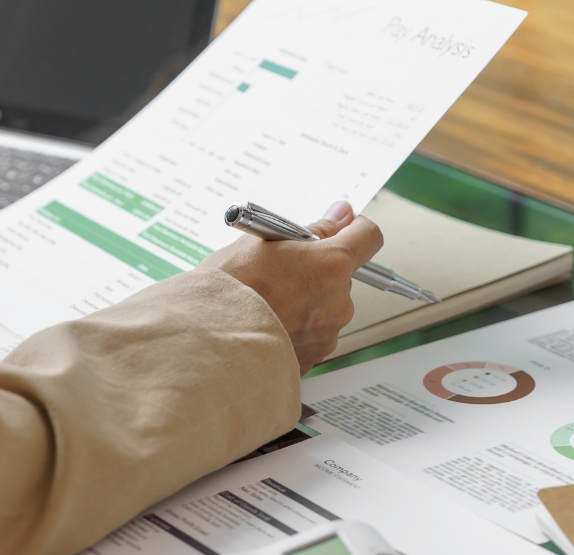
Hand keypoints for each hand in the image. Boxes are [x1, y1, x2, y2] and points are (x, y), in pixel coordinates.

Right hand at [201, 200, 382, 373]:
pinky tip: (266, 322)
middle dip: (317, 269)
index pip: (368, 236)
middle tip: (278, 268)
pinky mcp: (314, 358)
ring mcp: (327, 333)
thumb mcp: (263, 242)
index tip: (338, 226)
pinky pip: (312, 332)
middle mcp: (338, 301)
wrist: (205, 341)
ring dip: (306, 299)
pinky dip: (296, 326)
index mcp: (331, 264)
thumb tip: (341, 214)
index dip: (354, 228)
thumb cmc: (228, 288)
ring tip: (265, 299)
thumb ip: (312, 229)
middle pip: (342, 274)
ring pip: (326, 305)